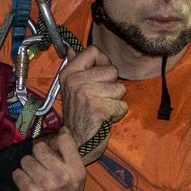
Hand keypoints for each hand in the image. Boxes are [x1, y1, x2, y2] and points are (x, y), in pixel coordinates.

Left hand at [13, 131, 86, 190]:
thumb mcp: (75, 180)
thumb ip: (69, 157)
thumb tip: (62, 131)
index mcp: (77, 171)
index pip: (65, 140)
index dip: (56, 139)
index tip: (53, 147)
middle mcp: (62, 175)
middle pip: (40, 148)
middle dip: (37, 157)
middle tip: (40, 169)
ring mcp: (45, 183)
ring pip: (26, 160)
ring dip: (27, 169)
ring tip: (33, 179)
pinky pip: (17, 173)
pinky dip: (19, 179)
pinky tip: (26, 187)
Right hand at [57, 45, 126, 165]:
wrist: (76, 142)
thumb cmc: (78, 114)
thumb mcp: (71, 88)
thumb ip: (75, 66)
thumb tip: (72, 49)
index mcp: (68, 73)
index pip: (93, 51)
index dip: (104, 62)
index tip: (101, 75)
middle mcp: (75, 81)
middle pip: (112, 70)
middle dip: (111, 86)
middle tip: (99, 99)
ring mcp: (86, 94)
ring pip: (119, 88)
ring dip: (115, 101)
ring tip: (102, 109)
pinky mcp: (98, 108)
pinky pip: (122, 105)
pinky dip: (117, 114)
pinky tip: (105, 119)